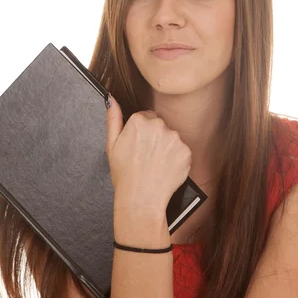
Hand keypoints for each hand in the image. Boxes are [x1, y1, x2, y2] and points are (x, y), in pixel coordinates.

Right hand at [105, 94, 191, 213]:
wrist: (141, 199)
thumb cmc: (125, 174)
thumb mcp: (111, 145)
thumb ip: (113, 118)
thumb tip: (110, 99)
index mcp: (140, 121)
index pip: (146, 117)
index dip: (142, 133)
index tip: (138, 146)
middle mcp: (159, 126)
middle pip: (160, 126)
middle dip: (155, 138)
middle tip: (146, 156)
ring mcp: (174, 139)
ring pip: (171, 138)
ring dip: (166, 147)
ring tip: (155, 164)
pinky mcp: (186, 152)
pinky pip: (182, 150)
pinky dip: (176, 158)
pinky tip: (165, 169)